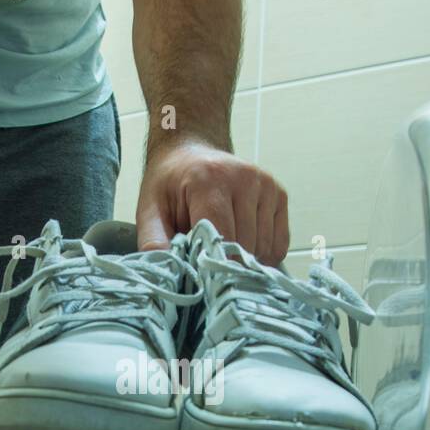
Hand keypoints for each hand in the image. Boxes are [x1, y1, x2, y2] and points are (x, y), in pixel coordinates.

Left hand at [135, 138, 289, 265]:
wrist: (188, 151)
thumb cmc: (169, 185)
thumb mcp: (150, 209)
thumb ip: (153, 240)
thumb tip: (165, 272)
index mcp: (208, 180)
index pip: (222, 236)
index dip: (212, 264)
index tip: (201, 277)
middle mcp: (243, 178)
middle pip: (244, 246)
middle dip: (226, 262)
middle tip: (207, 257)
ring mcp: (265, 185)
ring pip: (264, 248)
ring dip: (244, 258)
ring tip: (223, 245)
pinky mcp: (279, 194)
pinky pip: (279, 244)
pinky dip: (262, 254)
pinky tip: (242, 243)